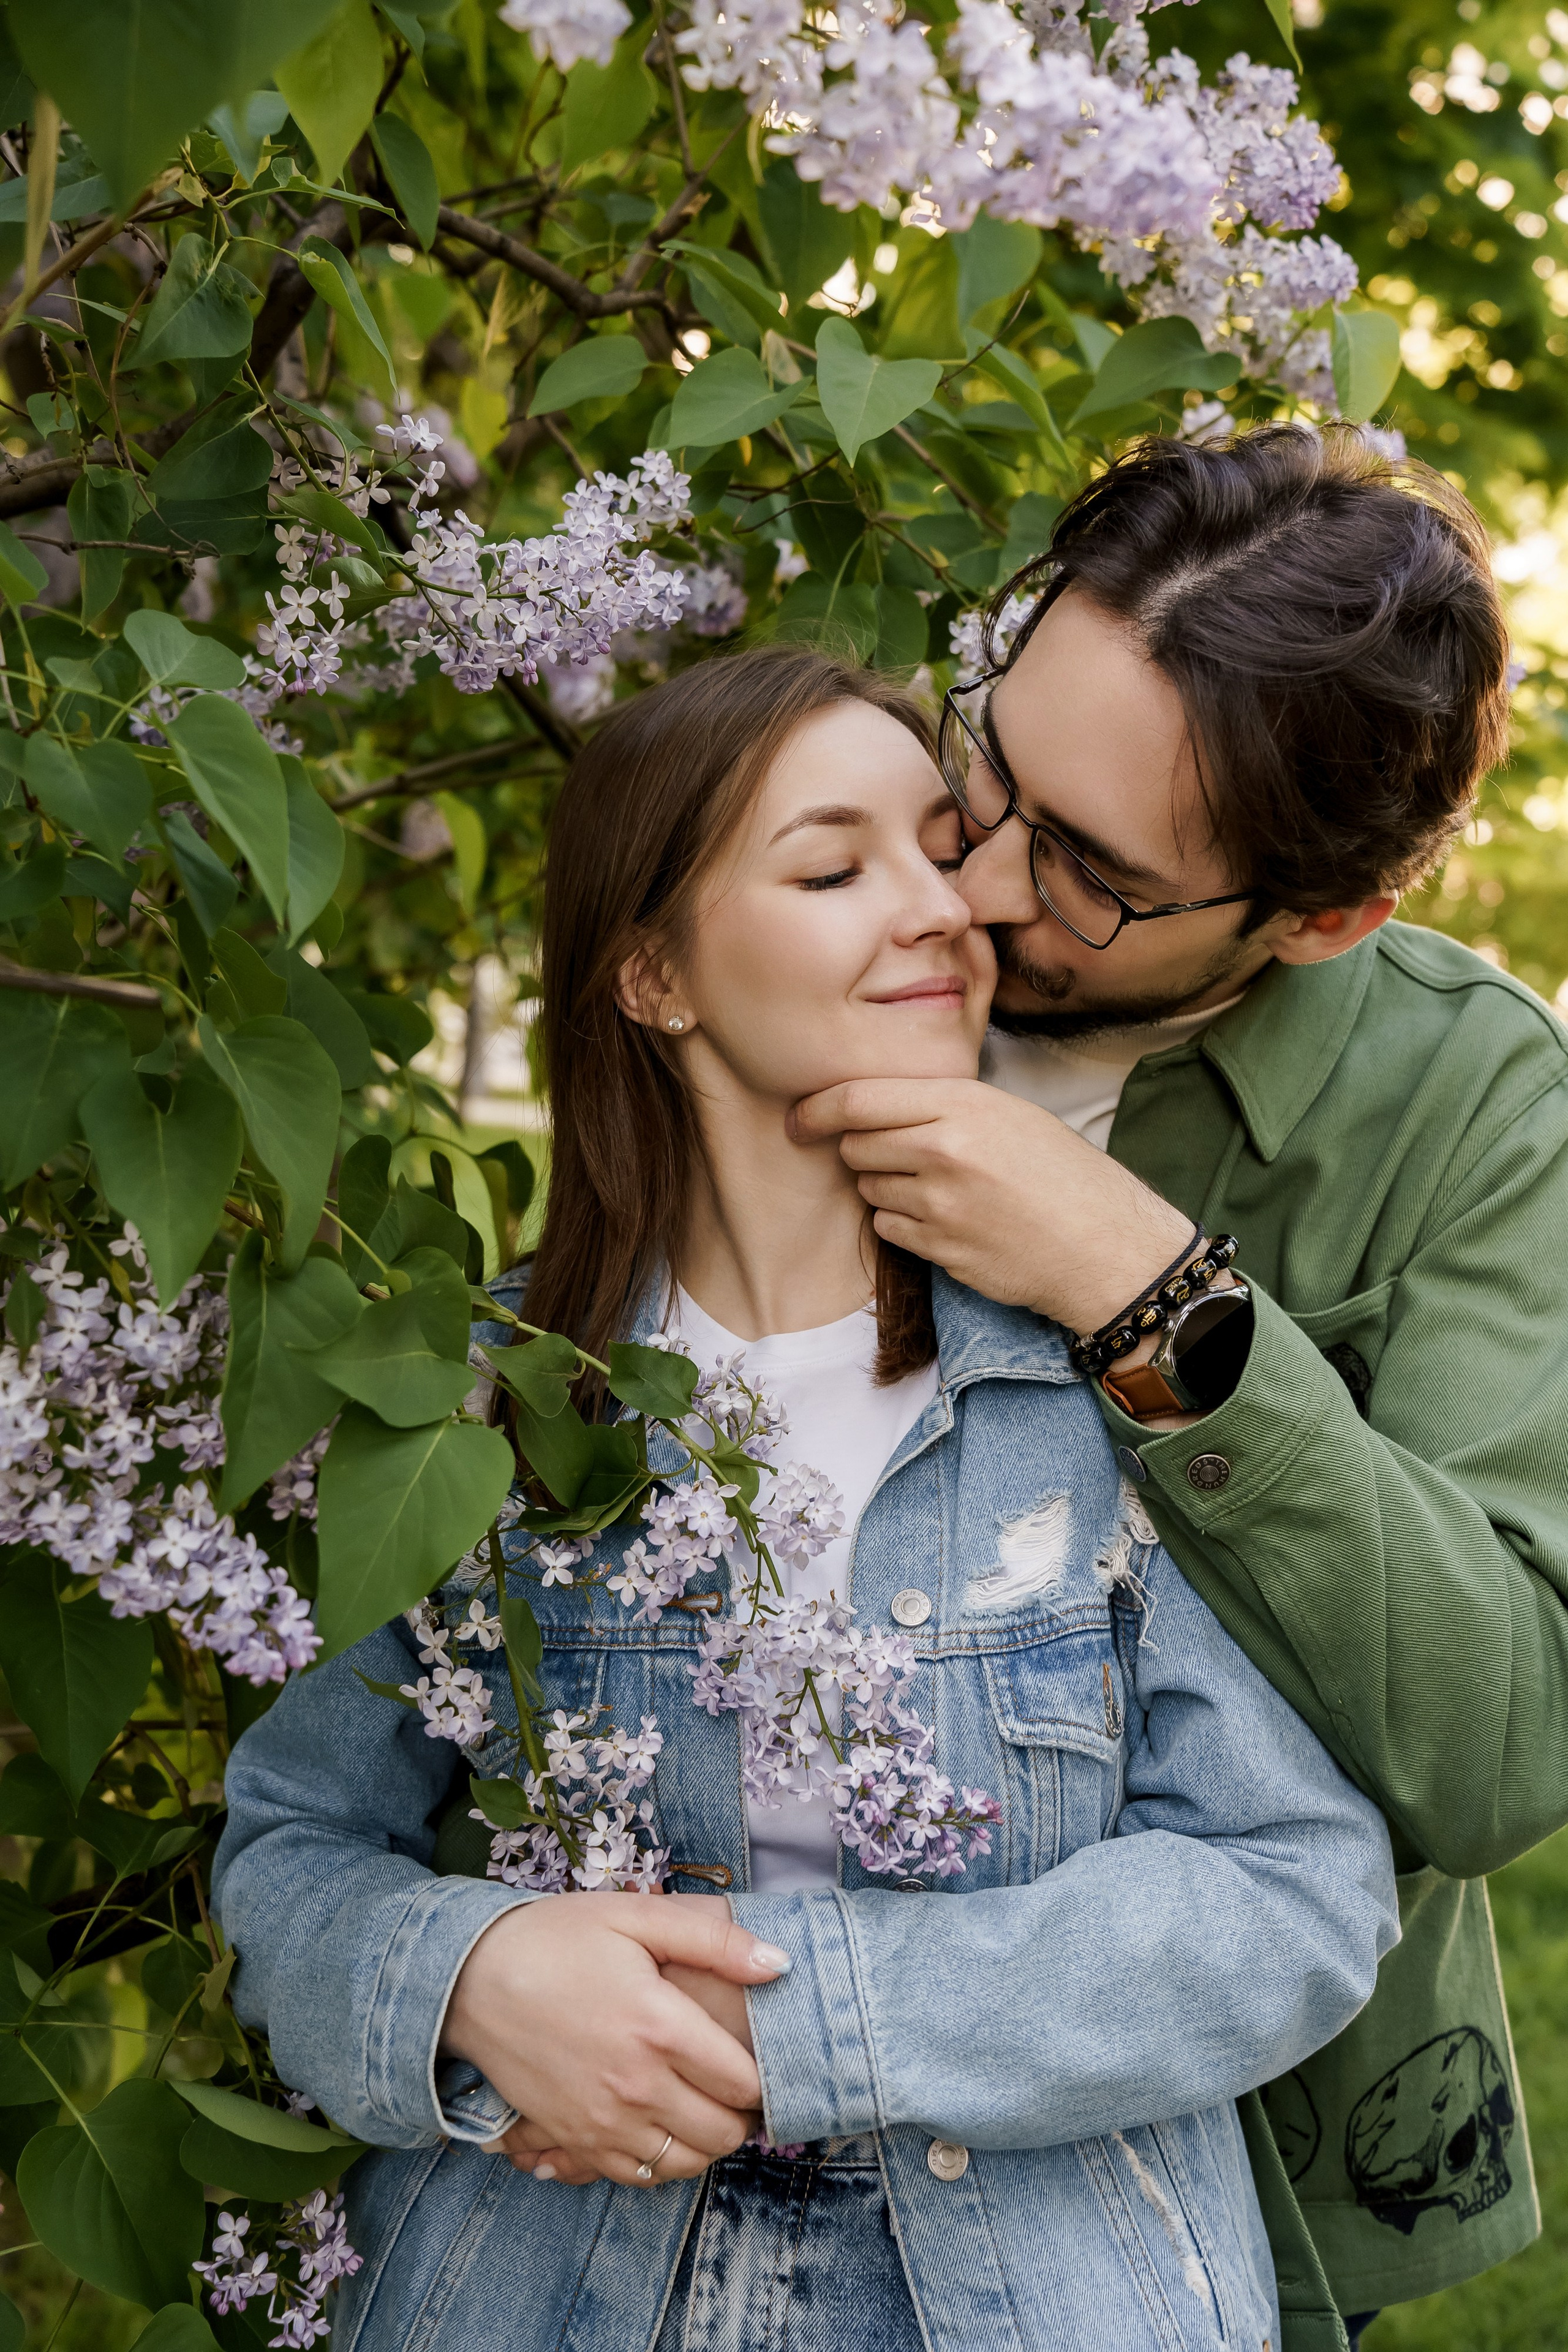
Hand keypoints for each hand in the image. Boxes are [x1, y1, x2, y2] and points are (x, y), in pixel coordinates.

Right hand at [443, 1891, 783, 2186]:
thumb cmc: (556, 1939)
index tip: (764, 2061)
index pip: (745, 2082)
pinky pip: (638, 2175)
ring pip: (686, 2163)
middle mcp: (637, 2085)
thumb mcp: (637, 1917)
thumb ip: (715, 1941)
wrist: (470, 1979)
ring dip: (708, 2141)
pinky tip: (664, 2126)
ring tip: (707, 2106)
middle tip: (740, 2087)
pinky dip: (663, 2161)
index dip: (766, 2077)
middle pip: (723, 2131)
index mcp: (661, 2027)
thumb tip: (780, 1965)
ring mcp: (603, 2121)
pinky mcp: (574, 2139)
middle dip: (744, 2114)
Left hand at [788, 1078, 1193, 1335]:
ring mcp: (940, 1205)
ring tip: (938, 1188)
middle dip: (863, 1149)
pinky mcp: (940, 1250)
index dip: (817, 1108)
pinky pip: (889, 1229)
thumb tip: (877, 1106)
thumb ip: (943, 1106)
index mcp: (963, 1105)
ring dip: (886, 1188)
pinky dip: (903, 1224)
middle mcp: (945, 1151)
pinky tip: (946, 1220)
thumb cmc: (1062, 1174)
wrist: (1103, 1244)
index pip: (859, 1098)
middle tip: (899, 1155)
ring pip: (868, 1189)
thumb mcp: (1010, 1114)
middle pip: (856, 1145)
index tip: (799, 1116)